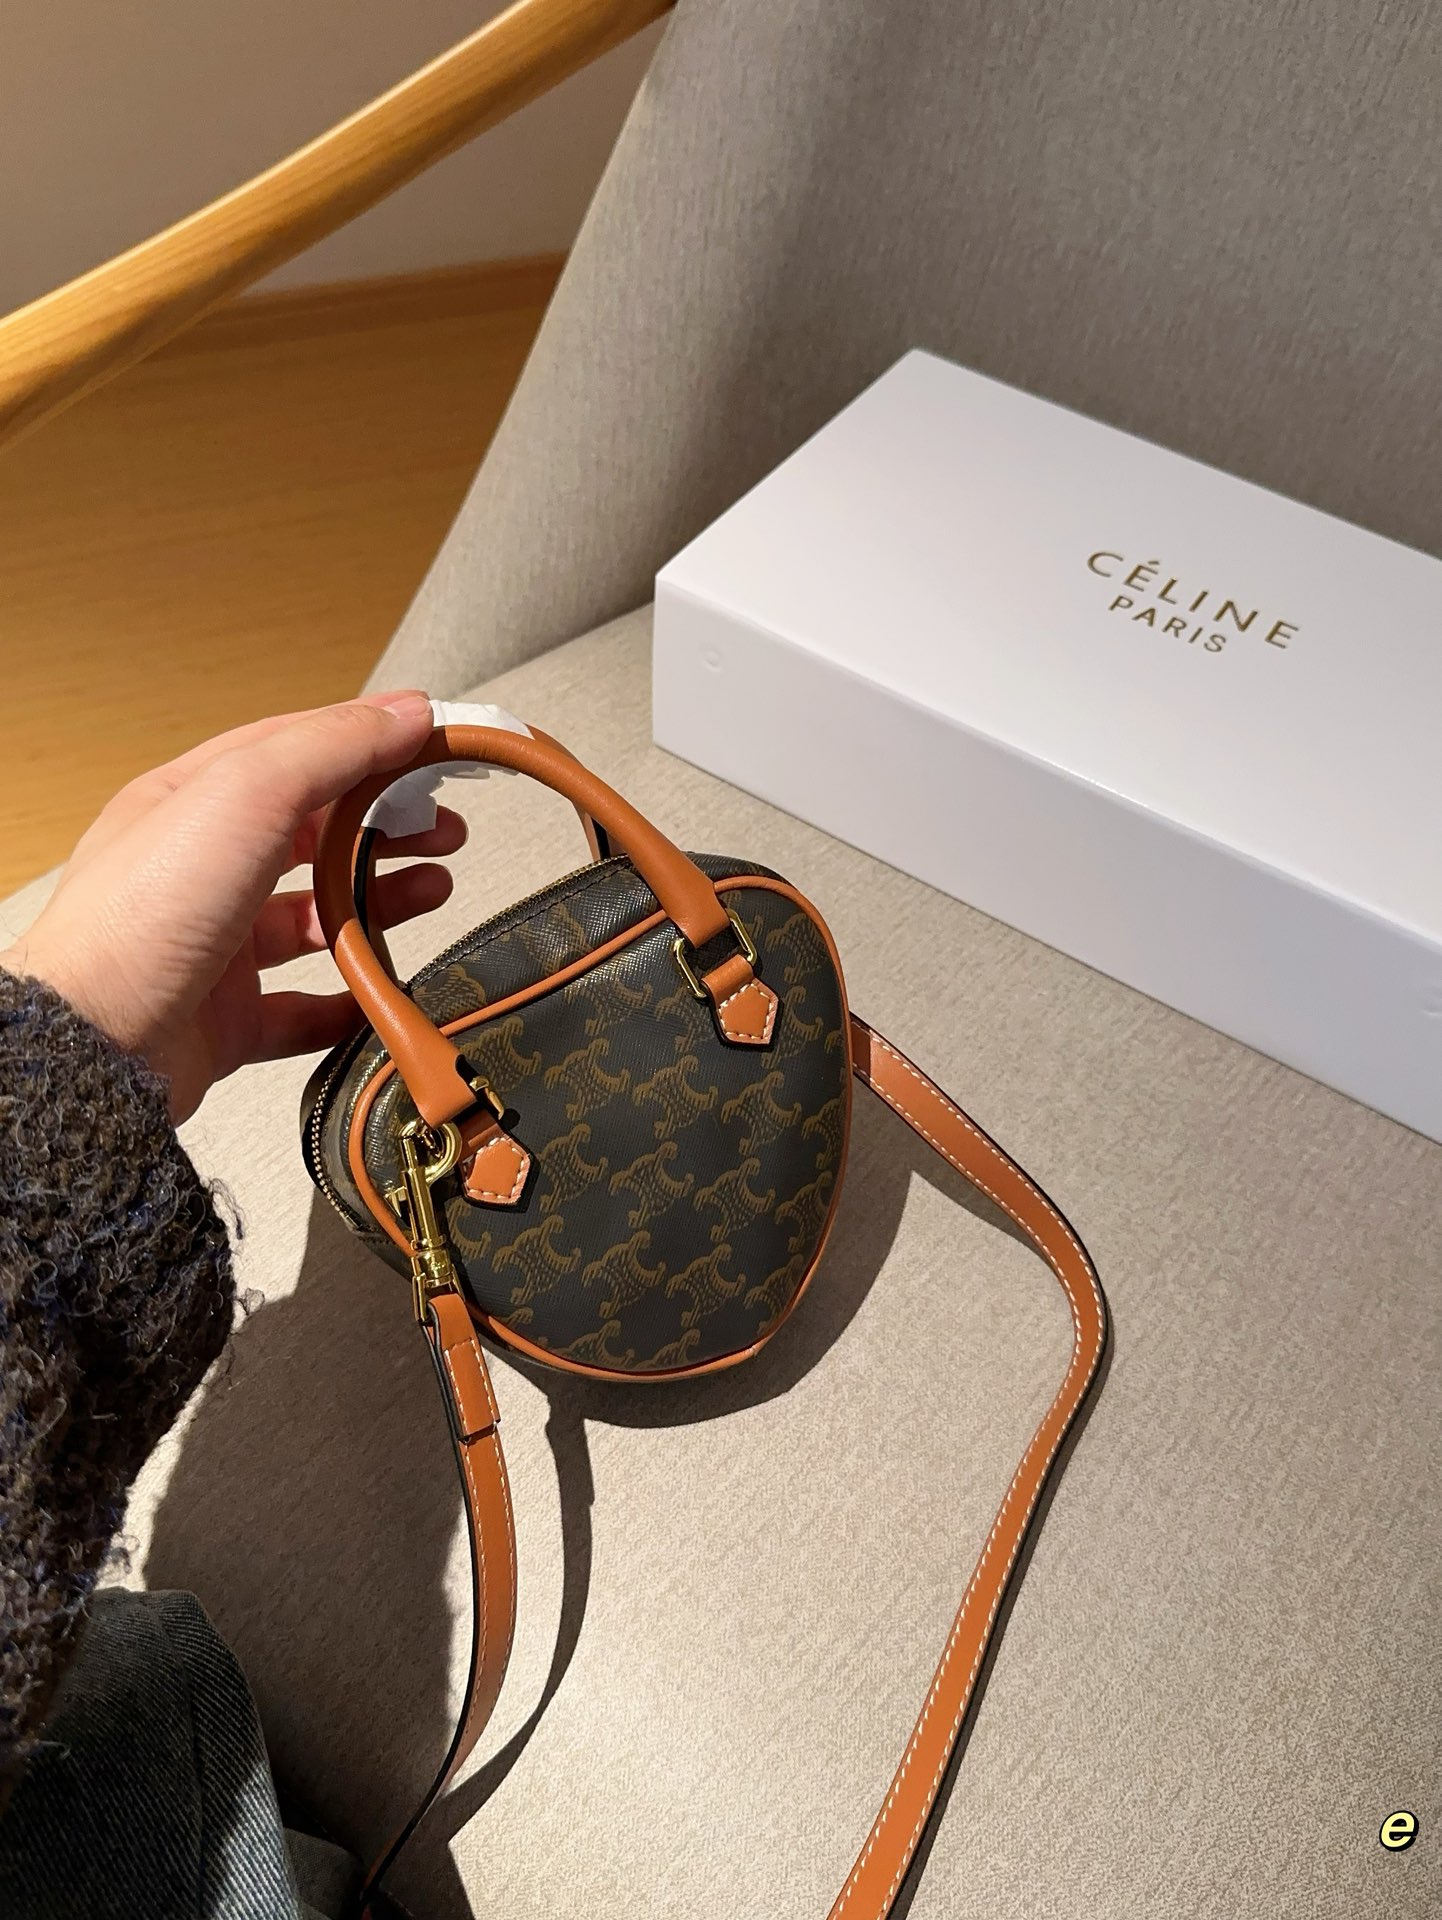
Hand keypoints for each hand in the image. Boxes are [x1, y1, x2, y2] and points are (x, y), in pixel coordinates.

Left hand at [1, 692, 460, 1122]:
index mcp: (194, 800)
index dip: (371, 740)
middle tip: (448, 829)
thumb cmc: (148, 911)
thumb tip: (409, 712)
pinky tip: (386, 991)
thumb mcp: (245, 794)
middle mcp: (203, 869)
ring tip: (437, 892)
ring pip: (315, 917)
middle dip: (387, 824)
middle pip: (314, 833)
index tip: (439, 741)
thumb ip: (333, 747)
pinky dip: (351, 1000)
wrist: (96, 1044)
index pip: (297, 751)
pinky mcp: (227, 1020)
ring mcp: (216, 946)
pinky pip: (304, 1008)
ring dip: (380, 902)